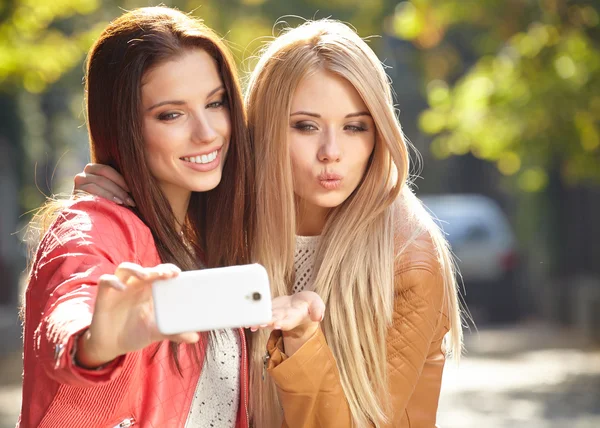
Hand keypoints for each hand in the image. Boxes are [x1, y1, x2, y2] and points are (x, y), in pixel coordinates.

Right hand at [73, 163, 134, 206]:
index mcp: (93, 170)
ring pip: (100, 181)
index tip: (134, 188)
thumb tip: (138, 181)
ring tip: (128, 202)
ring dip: (117, 191)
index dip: (122, 178)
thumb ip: (118, 185)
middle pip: (104, 172)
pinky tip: (118, 202)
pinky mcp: (76, 191)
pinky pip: (93, 188)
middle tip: (133, 196)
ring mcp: (79, 181)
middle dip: (121, 184)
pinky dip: (108, 195)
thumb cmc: (104, 207)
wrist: (85, 222)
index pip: (108, 169)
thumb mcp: (111, 193)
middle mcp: (84, 173)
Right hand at [76, 262, 198, 367]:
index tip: (177, 273)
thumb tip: (195, 338)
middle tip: (165, 274)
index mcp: (149, 291)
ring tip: (146, 276)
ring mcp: (119, 288)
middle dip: (155, 269)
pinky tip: (121, 288)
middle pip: (145, 268)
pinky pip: (105, 280)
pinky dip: (113, 281)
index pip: (159, 272)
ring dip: (135, 269)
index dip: (167, 269)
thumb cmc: (136, 333)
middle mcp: (135, 286)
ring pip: (124, 268)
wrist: (112, 345)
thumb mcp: (156, 333)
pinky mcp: (104, 295)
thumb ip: (174, 333)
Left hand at [251, 291, 324, 355]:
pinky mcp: (267, 308)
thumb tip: (318, 316)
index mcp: (294, 317)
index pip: (288, 321)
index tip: (277, 324)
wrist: (300, 304)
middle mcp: (282, 317)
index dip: (282, 323)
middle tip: (259, 324)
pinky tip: (244, 316)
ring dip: (256, 321)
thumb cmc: (309, 304)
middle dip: (266, 323)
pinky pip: (259, 311)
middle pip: (273, 321)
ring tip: (249, 323)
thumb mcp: (317, 304)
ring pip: (264, 318)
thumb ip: (318, 309)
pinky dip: (252, 314)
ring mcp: (273, 314)